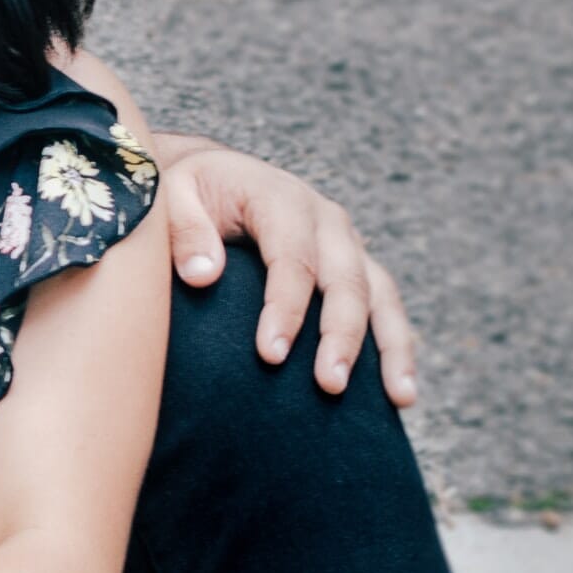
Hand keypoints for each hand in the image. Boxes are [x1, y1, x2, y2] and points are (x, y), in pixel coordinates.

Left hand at [152, 134, 418, 406]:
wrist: (212, 175)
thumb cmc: (188, 192)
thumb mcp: (171, 195)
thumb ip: (184, 230)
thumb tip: (202, 275)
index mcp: (280, 197)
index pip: (291, 257)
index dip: (285, 307)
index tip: (270, 355)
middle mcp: (324, 219)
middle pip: (345, 280)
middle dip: (341, 335)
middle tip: (330, 385)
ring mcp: (345, 243)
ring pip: (380, 294)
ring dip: (390, 346)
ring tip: (399, 398)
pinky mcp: (355, 264)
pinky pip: (384, 304)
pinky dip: (397, 345)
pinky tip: (401, 391)